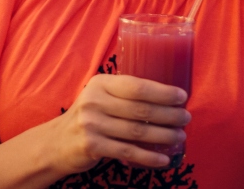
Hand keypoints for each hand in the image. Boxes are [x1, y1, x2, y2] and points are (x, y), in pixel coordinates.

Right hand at [44, 74, 189, 172]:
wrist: (57, 142)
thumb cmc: (89, 117)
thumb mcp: (101, 97)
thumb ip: (124, 95)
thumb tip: (167, 98)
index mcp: (100, 84)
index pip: (136, 86)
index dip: (162, 91)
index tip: (182, 96)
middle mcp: (94, 101)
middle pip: (140, 109)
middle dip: (169, 115)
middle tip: (186, 118)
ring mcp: (91, 124)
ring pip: (137, 131)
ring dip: (163, 136)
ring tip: (180, 137)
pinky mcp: (92, 145)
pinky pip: (128, 152)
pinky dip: (149, 157)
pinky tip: (163, 159)